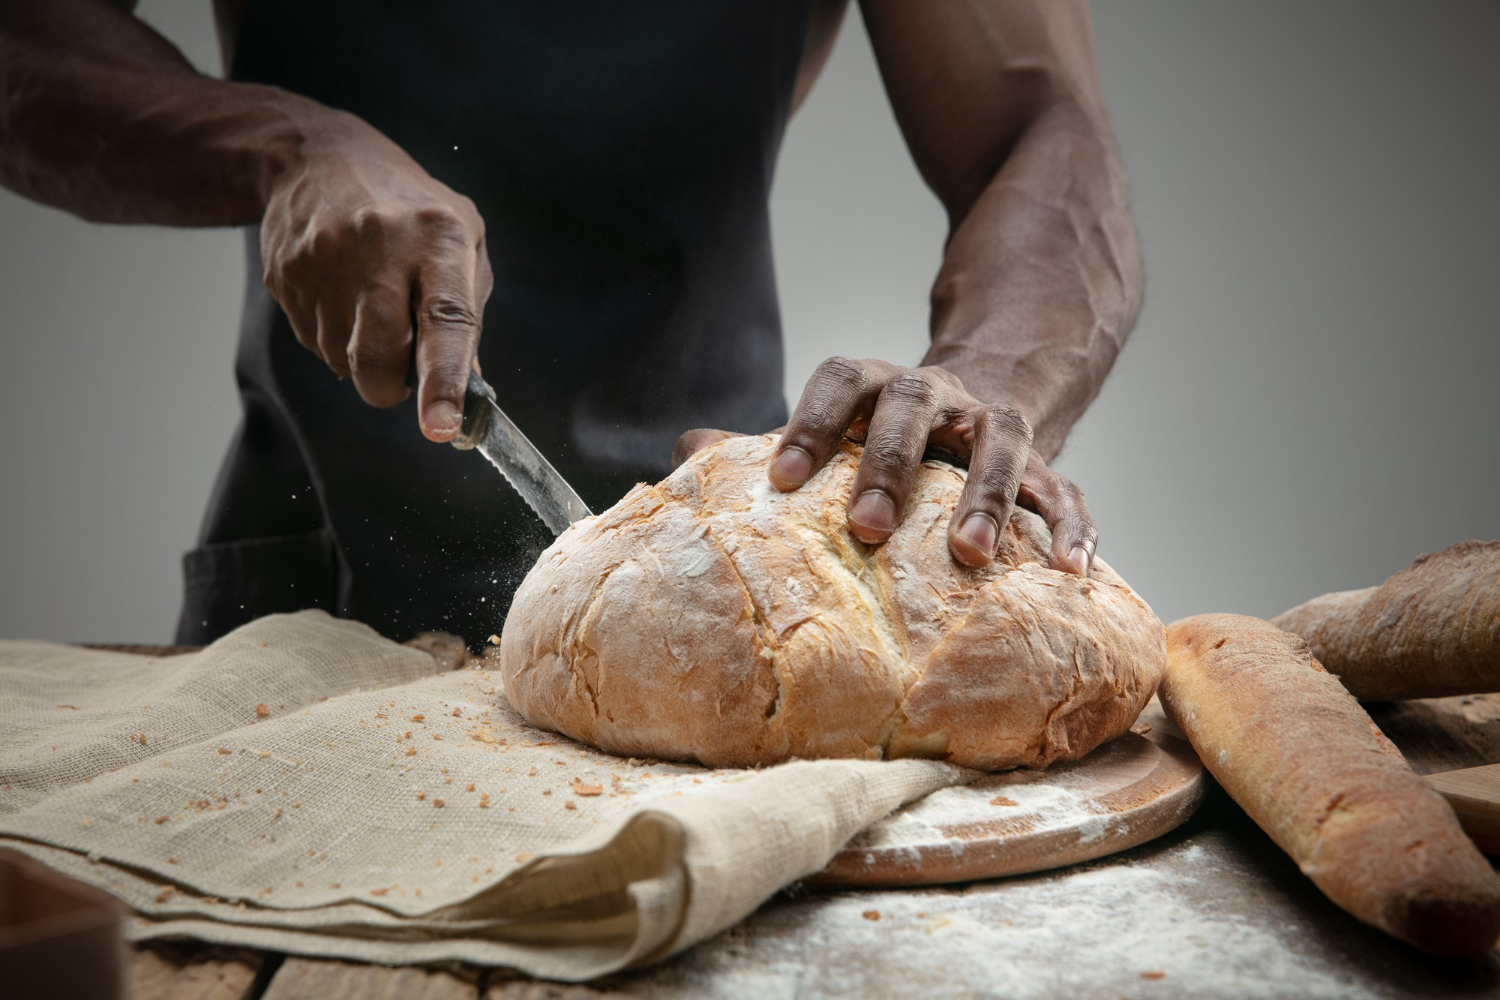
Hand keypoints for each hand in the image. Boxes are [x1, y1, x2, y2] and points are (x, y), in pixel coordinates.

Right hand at [259, 110, 492, 441]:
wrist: (316, 156)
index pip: (445, 322)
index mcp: (438, 237)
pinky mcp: (286, 275)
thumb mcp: (461, 240)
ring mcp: (325, 260)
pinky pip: (313, 342)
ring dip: (361, 357)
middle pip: (377, 357)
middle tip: (401, 371)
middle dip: (389, 387)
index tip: (444, 429)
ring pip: (342, 360)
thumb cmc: (410, 208)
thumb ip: (467, 314)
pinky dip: (333, 336)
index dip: (443, 384)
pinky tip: (340, 292)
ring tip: (370, 303)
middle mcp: (380, 247)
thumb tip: (469, 392)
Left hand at [674, 358, 1095, 573]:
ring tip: (970, 555)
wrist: (966, 414)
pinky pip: (1067, 489)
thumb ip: (756, 449)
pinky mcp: (1046, 463)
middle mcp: (934, 394)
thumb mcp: (823, 439)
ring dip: (987, 493)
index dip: (810, 423)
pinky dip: (1074, 526)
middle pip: (911, 404)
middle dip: (889, 463)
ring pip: (1001, 439)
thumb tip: (683, 450)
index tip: (782, 480)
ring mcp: (991, 426)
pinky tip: (1074, 573)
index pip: (838, 379)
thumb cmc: (873, 444)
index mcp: (871, 383)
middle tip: (866, 528)